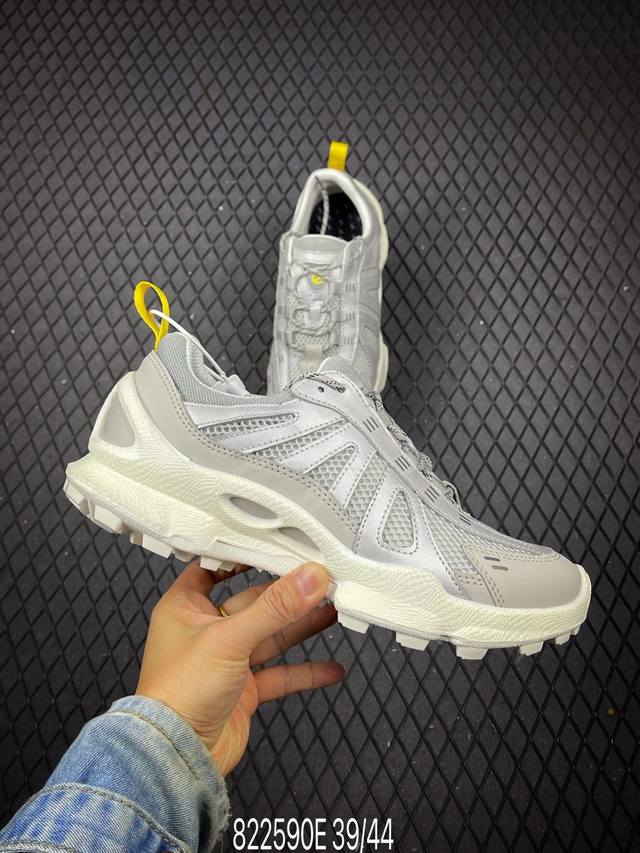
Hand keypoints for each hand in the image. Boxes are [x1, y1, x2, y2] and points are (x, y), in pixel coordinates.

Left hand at [136, 560, 342, 774]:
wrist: (175, 757)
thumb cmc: (178, 694)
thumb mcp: (230, 638)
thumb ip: (275, 607)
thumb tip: (310, 578)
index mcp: (185, 607)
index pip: (215, 568)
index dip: (243, 556)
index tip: (275, 546)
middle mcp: (205, 632)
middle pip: (253, 603)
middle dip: (288, 595)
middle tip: (321, 582)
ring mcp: (226, 662)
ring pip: (270, 637)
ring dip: (301, 627)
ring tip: (333, 612)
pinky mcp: (243, 691)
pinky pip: (279, 674)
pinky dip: (304, 671)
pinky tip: (330, 668)